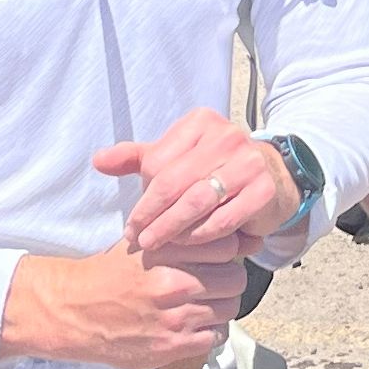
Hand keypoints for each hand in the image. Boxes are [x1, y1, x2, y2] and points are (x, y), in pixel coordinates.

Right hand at [0, 238, 247, 368]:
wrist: (74, 311)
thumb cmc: (109, 274)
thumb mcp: (141, 241)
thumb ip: (179, 236)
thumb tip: (222, 232)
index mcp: (167, 250)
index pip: (228, 245)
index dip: (227, 250)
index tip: (218, 256)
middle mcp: (173, 282)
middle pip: (235, 279)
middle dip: (228, 280)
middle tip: (215, 283)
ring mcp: (174, 317)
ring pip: (229, 308)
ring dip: (221, 307)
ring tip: (205, 304)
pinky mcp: (171, 345)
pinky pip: (215, 337)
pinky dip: (210, 331)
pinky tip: (195, 325)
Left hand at [102, 110, 299, 260]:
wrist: (271, 176)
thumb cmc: (212, 169)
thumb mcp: (174, 159)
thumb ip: (136, 158)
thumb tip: (98, 161)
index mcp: (200, 123)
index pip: (159, 162)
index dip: (142, 197)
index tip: (132, 224)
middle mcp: (226, 136)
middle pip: (175, 182)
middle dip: (152, 216)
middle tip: (137, 240)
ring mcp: (249, 162)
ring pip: (198, 201)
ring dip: (172, 229)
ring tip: (155, 245)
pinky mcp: (263, 190)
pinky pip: (225, 219)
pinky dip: (203, 235)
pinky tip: (190, 246)